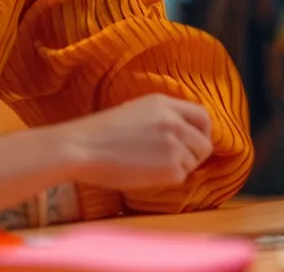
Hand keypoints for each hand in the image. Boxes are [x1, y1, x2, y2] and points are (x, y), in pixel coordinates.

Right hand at [55, 94, 213, 190]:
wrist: (79, 148)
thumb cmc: (99, 134)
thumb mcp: (134, 110)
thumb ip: (162, 117)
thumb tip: (183, 130)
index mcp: (164, 103)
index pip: (202, 116)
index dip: (203, 132)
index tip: (196, 142)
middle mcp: (175, 121)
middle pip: (204, 143)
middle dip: (195, 155)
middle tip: (178, 162)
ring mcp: (174, 145)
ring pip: (193, 162)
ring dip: (179, 167)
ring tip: (152, 167)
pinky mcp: (170, 168)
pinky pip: (181, 177)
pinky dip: (167, 180)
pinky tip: (145, 174)